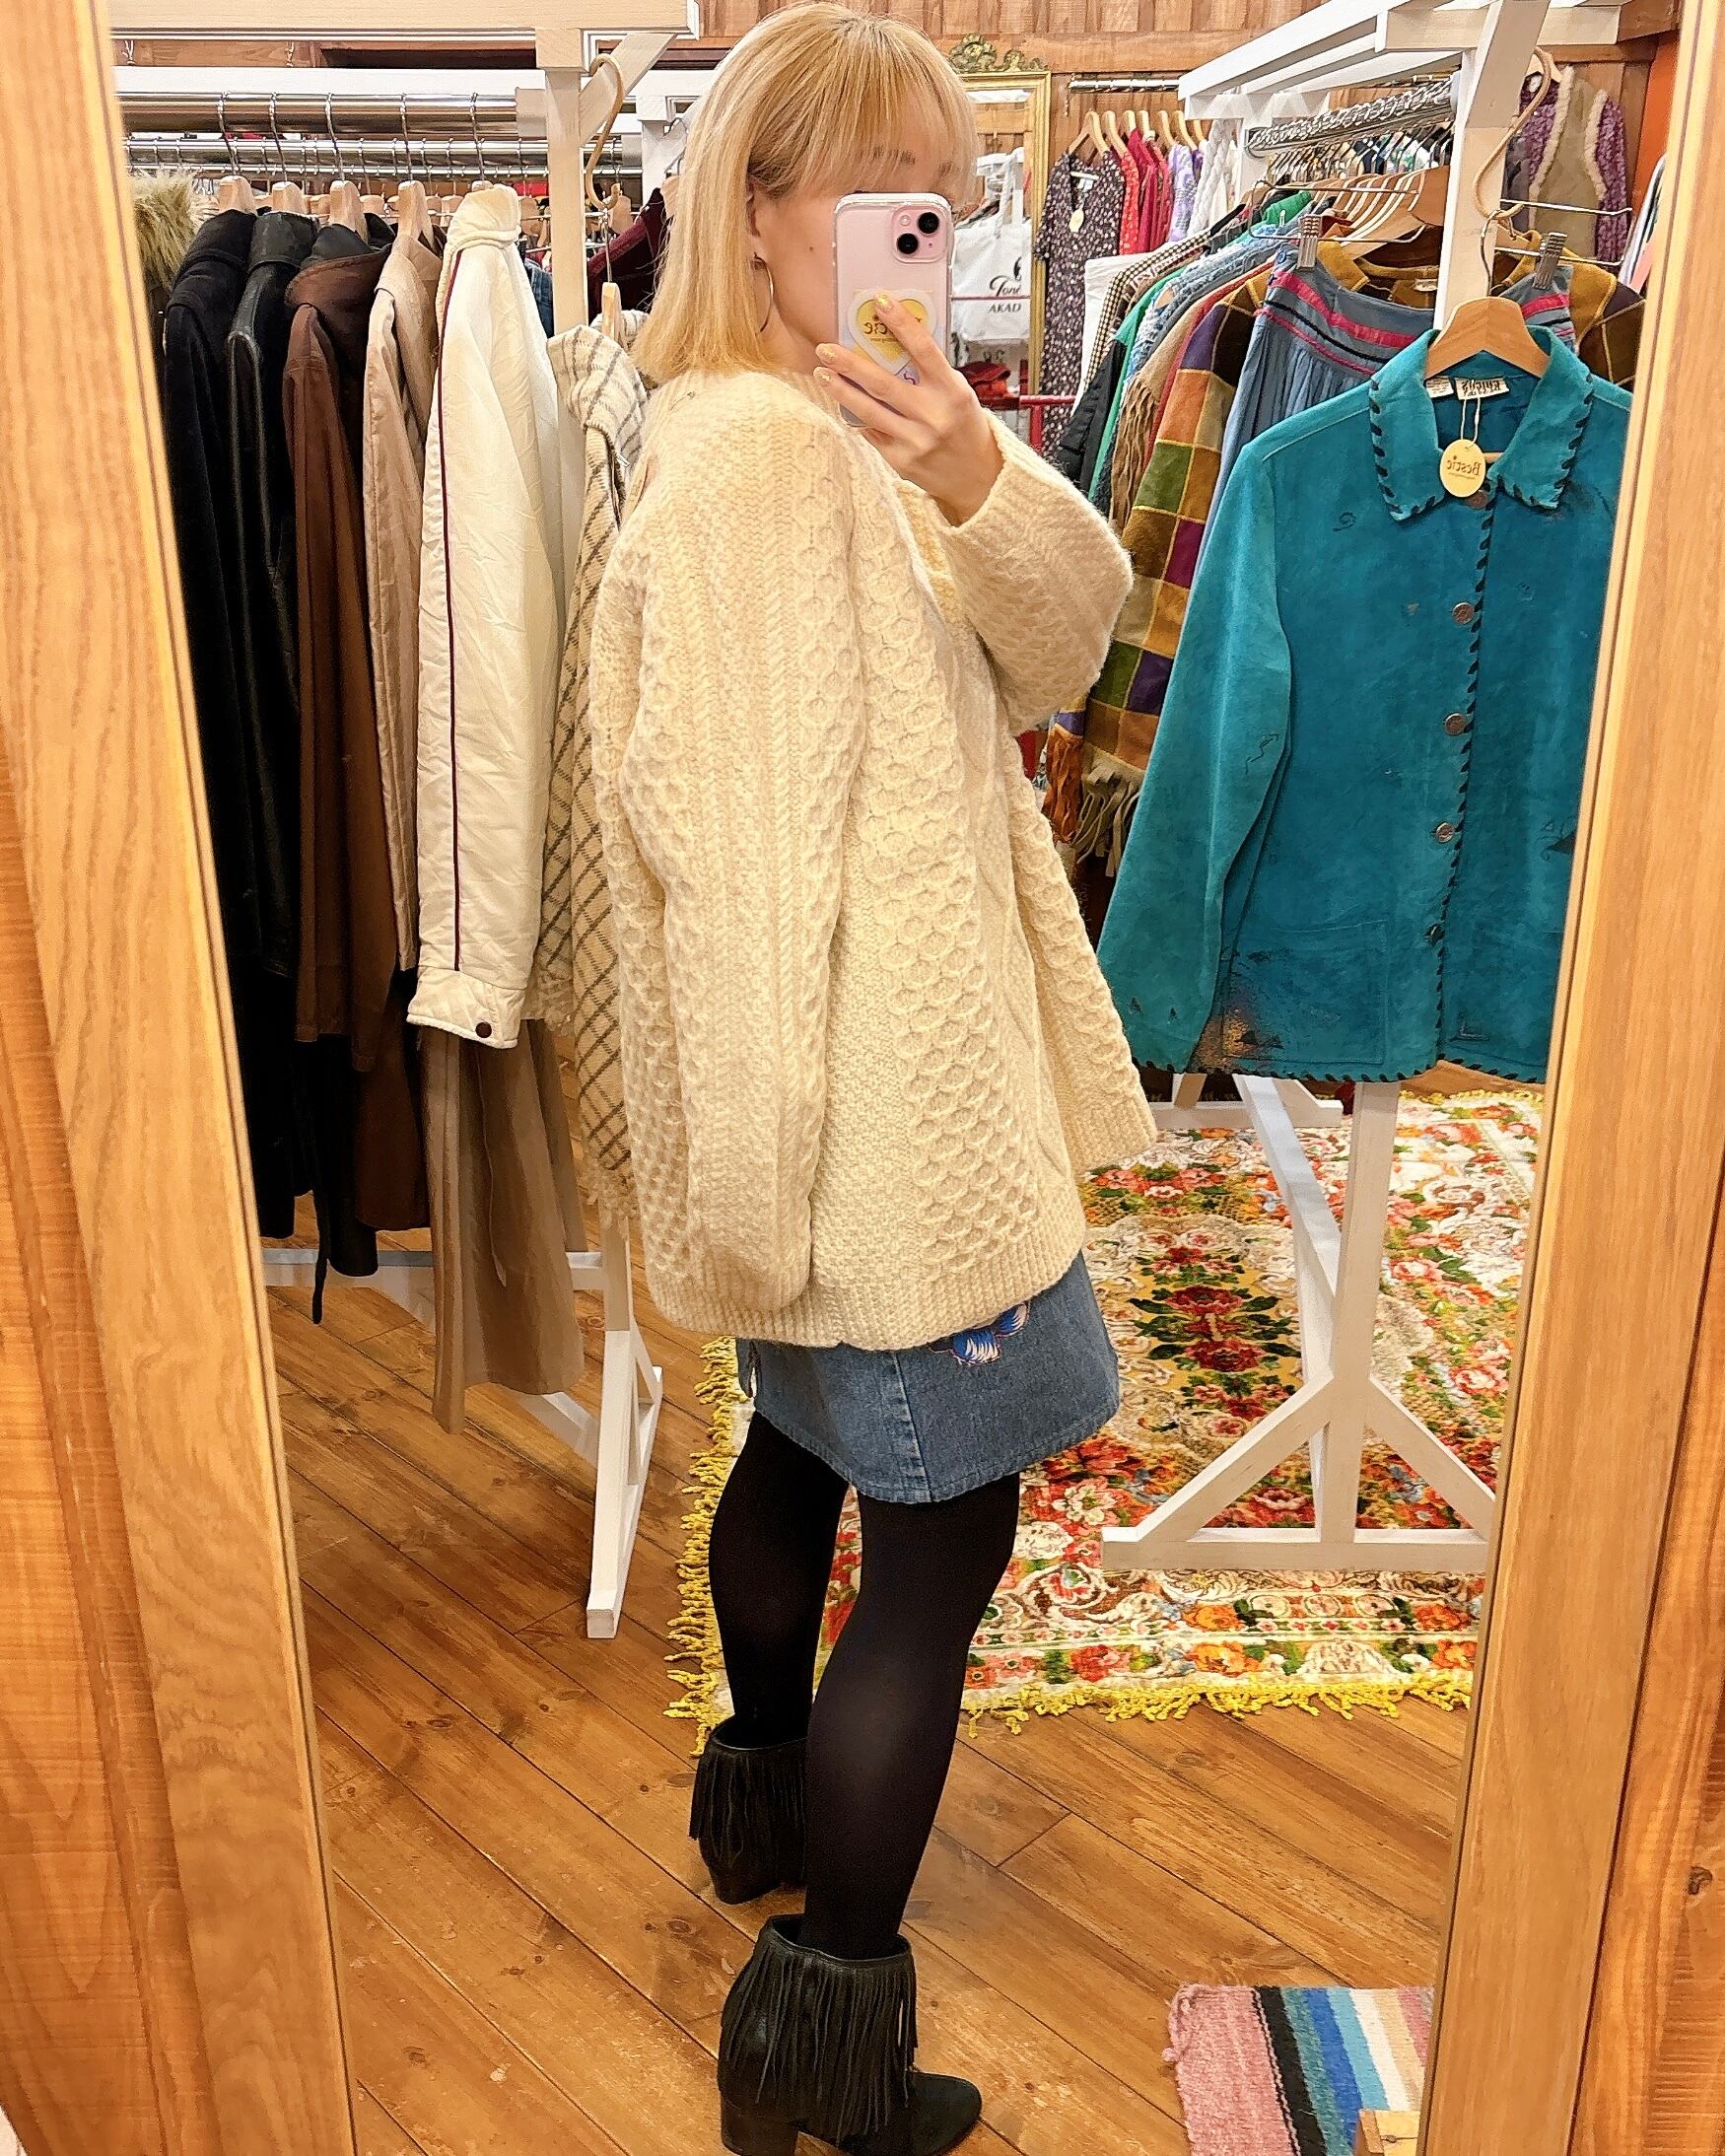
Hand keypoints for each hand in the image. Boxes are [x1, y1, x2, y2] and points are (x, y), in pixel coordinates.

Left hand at [815, 294, 1003, 525]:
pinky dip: (856, 416)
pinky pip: (872, 433)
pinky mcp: (901, 460)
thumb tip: (895, 343)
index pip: (924, 350)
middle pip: (883, 384)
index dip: (901, 323)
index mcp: (951, 392)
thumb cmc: (965, 427)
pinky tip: (842, 403)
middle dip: (851, 364)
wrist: (977, 477)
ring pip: (869, 411)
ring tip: (822, 373)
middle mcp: (933, 416)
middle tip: (826, 348)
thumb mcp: (958, 393)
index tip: (880, 301)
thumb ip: (931, 373)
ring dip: (841, 391)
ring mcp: (915, 440)